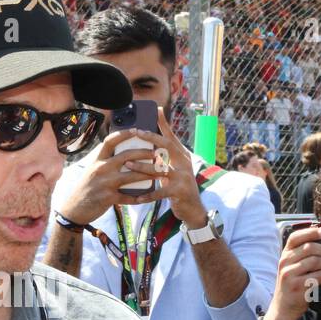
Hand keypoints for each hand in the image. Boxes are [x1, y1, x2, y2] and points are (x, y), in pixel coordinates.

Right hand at [57, 126, 171, 224]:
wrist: (74, 209)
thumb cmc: (86, 189)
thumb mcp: (92, 171)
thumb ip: (106, 163)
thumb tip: (124, 156)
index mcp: (97, 160)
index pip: (110, 141)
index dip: (124, 133)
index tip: (137, 130)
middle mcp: (101, 169)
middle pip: (126, 156)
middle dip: (144, 153)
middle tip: (156, 153)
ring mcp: (105, 183)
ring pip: (132, 176)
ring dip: (148, 174)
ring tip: (159, 173)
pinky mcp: (109, 198)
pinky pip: (129, 197)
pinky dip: (141, 197)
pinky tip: (150, 196)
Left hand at [126, 105, 200, 225]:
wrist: (193, 209)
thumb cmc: (179, 187)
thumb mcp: (174, 169)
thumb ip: (165, 156)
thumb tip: (151, 143)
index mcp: (182, 155)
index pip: (172, 136)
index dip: (163, 123)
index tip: (155, 110)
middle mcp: (184, 163)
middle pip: (167, 146)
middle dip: (151, 138)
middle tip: (136, 132)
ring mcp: (183, 177)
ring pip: (160, 169)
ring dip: (142, 167)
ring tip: (127, 164)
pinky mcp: (180, 191)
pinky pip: (160, 192)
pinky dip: (148, 195)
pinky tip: (137, 197)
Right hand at [264, 225, 320, 319]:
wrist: (283, 308)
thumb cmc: (291, 286)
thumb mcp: (290, 267)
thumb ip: (301, 255)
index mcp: (284, 255)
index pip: (295, 237)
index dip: (311, 232)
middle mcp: (285, 262)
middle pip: (309, 248)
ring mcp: (290, 274)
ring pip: (316, 261)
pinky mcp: (297, 286)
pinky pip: (319, 276)